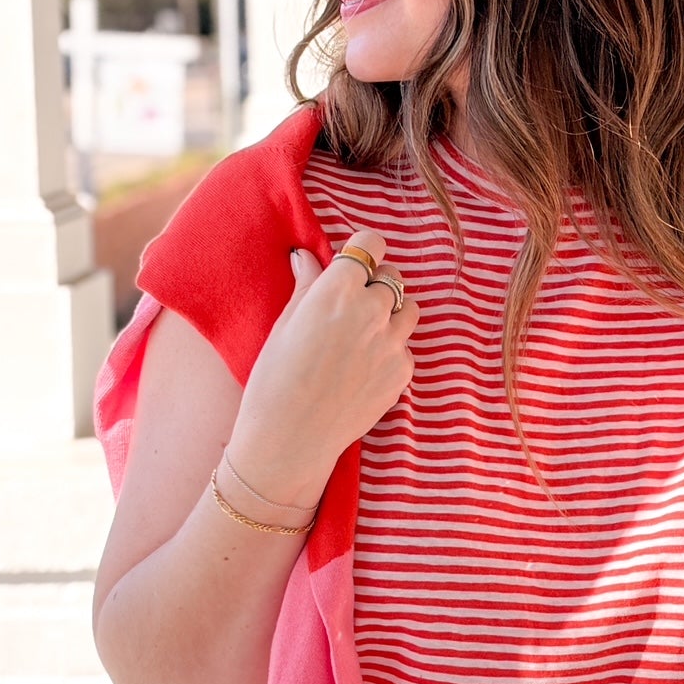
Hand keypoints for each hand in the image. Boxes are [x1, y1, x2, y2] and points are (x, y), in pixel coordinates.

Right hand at [228, 229, 419, 508]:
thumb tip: (307, 256)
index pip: (371, 244)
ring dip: (391, 312)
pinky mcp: (403, 372)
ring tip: (364, 333)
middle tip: (351, 304)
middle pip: (391, 276)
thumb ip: (307, 285)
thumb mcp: (284, 324)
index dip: (362, 250)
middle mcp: (373, 310)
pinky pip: (405, 347)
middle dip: (374, 283)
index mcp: (338, 290)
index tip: (355, 260)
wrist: (290, 439)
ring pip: (408, 309)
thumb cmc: (274, 380)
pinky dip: (391, 350)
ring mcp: (393, 343)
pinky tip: (363, 368)